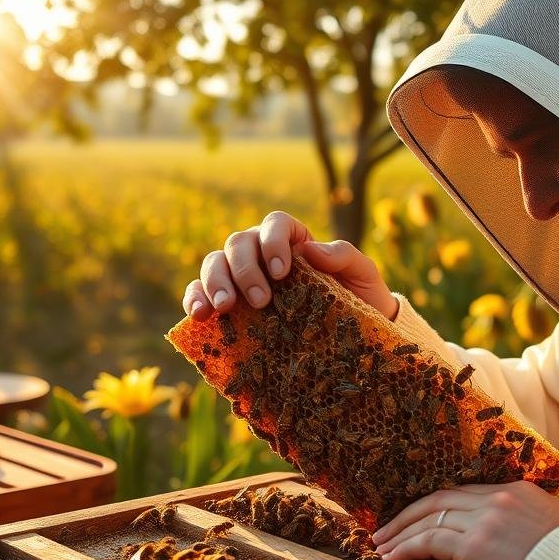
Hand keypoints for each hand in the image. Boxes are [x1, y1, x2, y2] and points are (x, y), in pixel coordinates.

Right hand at [182, 210, 398, 320]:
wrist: (354, 335)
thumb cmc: (360, 297)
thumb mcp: (363, 274)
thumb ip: (343, 254)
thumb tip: (310, 248)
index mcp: (293, 240)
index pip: (275, 224)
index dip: (273, 242)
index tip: (282, 272)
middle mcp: (262, 253)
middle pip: (239, 244)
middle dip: (244, 270)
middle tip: (260, 301)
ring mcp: (242, 277)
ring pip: (215, 263)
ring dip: (215, 282)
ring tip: (225, 308)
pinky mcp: (228, 303)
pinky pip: (201, 292)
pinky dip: (195, 298)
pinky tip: (199, 315)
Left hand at [371, 481, 558, 559]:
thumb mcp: (549, 529)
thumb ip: (521, 526)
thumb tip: (501, 543)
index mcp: (516, 491)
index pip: (464, 493)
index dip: (435, 504)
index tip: (417, 517)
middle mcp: (498, 499)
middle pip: (441, 499)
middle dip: (409, 514)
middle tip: (386, 528)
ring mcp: (485, 520)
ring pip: (430, 518)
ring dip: (401, 533)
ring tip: (382, 546)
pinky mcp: (475, 545)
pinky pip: (429, 541)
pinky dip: (406, 547)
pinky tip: (392, 557)